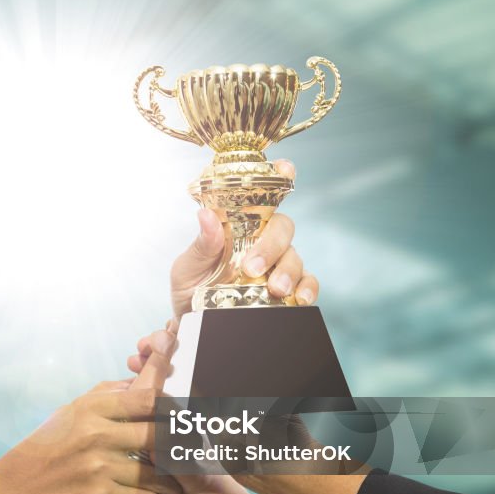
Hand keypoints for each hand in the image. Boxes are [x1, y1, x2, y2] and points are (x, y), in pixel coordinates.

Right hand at [0, 350, 181, 493]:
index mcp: (89, 408)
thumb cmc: (39, 453)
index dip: (174, 403)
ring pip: (157, 471)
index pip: (147, 396)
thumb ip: (103, 398)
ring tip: (177, 484)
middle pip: (159, 432)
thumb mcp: (65, 415)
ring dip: (172, 481)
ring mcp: (98, 466)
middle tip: (192, 453)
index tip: (190, 411)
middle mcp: (95, 433)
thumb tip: (137, 384)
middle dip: (180, 445)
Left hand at [169, 159, 318, 318]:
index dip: (278, 178)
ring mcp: (277, 265)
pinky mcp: (287, 291)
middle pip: (283, 228)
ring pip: (295, 257)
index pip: (263, 197)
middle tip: (253, 267)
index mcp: (240, 227)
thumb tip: (206, 215)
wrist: (193, 325)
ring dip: (289, 271)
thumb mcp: (186, 269)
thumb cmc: (190, 290)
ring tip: (275, 289)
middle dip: (273, 245)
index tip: (285, 168)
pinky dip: (308, 288)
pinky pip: (307, 284)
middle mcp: (262, 242)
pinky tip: (300, 298)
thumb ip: (201, 245)